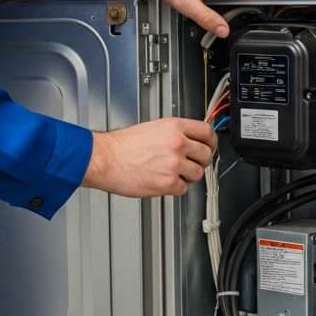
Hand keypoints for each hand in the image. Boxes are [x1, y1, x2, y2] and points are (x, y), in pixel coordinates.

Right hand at [82, 118, 215, 197]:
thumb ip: (174, 133)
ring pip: (197, 174)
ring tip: (172, 173)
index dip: (210, 142)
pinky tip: (163, 181)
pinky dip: (176, 188)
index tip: (209, 147)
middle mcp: (177, 143)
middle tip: (191, 164)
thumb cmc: (122, 146)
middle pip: (206, 154)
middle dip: (200, 161)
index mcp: (174, 127)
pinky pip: (184, 189)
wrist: (105, 159)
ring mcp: (174, 164)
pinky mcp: (168, 183)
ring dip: (188, 176)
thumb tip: (189, 141)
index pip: (206, 132)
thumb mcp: (152, 128)